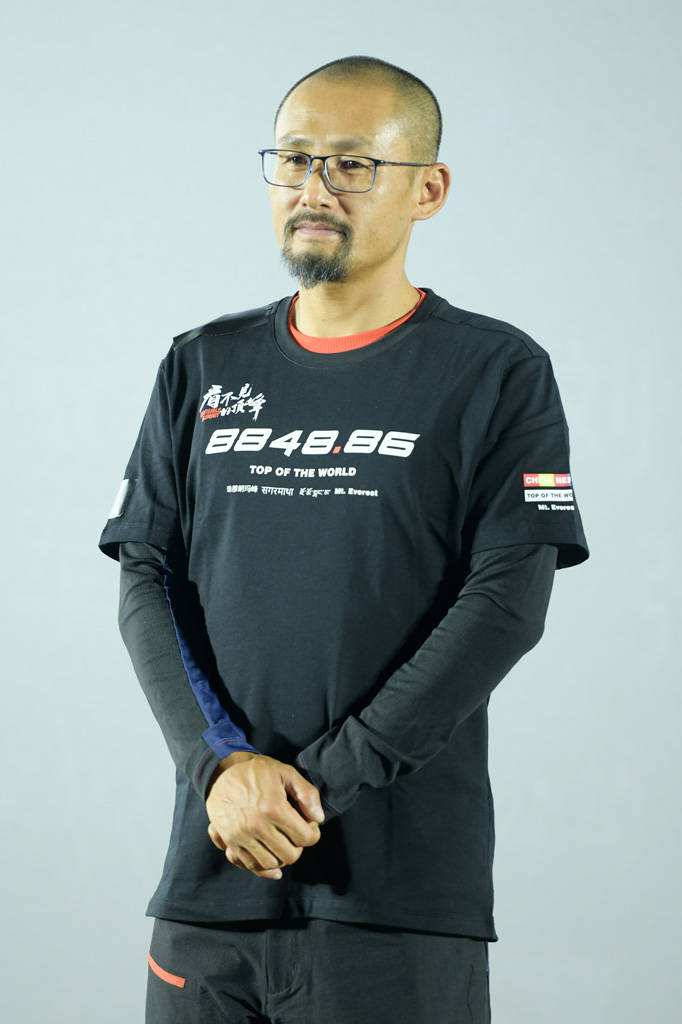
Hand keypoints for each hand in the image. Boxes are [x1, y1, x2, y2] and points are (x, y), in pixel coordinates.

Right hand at [205, 751, 324, 879]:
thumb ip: (307, 794)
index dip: (313, 833)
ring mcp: (241, 836)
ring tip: (282, 842)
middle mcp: (257, 826)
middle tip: (295, 834)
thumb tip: (318, 818)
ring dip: (280, 857)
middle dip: (298, 846)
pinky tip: (270, 859)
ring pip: (270, 864)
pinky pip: (248, 865)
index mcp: (274, 808)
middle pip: (290, 856)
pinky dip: (261, 867)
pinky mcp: (229, 841)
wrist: (221, 771)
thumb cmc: (256, 770)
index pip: (305, 838)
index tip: (310, 826)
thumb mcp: (286, 772)